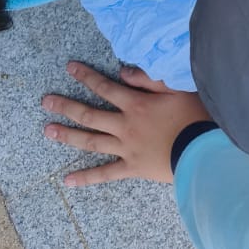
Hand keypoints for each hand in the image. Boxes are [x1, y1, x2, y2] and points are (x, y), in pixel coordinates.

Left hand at [42, 62, 209, 186]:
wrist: (202, 150)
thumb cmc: (193, 116)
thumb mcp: (175, 88)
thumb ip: (148, 78)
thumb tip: (122, 71)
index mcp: (135, 104)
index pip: (105, 87)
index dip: (86, 77)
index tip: (69, 68)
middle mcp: (125, 126)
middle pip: (90, 115)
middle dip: (66, 106)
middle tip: (46, 102)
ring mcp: (125, 148)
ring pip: (91, 141)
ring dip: (68, 136)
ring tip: (48, 131)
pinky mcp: (131, 168)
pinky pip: (105, 173)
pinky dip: (86, 177)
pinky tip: (67, 180)